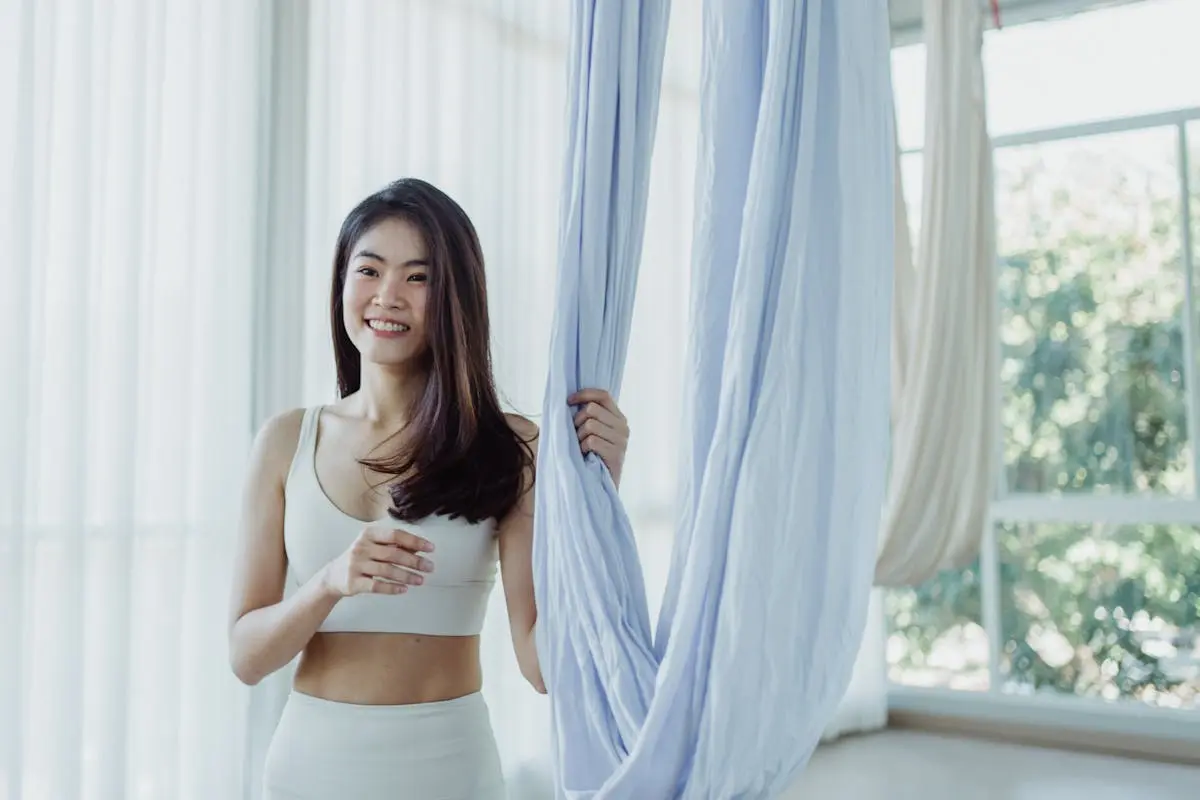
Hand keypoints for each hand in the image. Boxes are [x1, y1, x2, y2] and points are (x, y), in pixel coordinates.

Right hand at [320, 525, 434, 597]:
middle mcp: (361, 547)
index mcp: (369, 534)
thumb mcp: (375, 547)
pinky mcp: (353, 582)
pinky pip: (376, 586)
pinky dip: (392, 588)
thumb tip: (420, 547)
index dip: (415, 541)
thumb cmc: (361, 558)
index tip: (431, 548)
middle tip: (430, 567)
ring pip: (386, 571)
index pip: (395, 535)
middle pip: (393, 554)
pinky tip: (404, 589)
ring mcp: (356, 565)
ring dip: (406, 576)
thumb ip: (395, 546)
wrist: (333, 576)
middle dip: (414, 561)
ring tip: (421, 580)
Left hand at [569, 388, 629, 486]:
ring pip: (590, 425)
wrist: (601, 486)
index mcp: (618, 418)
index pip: (603, 396)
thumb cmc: (591, 456)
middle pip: (592, 409)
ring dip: (579, 437)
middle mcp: (623, 427)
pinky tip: (585, 455)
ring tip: (582, 447)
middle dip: (577, 421)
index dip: (584, 394)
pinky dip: (582, 448)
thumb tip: (571, 400)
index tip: (568, 401)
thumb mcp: (592, 432)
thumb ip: (589, 416)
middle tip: (576, 435)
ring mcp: (621, 441)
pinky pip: (591, 441)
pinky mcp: (616, 454)